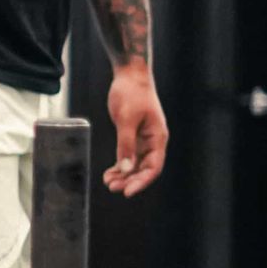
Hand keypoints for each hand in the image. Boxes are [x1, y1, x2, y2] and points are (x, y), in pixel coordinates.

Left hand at [104, 61, 167, 196]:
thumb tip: (126, 168)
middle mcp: (152, 141)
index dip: (141, 181)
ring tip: (108, 183)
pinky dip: (119, 166)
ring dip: (123, 175)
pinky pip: (128, 155)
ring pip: (135, 164)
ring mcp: (143, 139)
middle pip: (144, 168)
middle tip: (113, 188)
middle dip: (129, 180)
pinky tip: (109, 173)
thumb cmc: (132, 93)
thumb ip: (126, 144)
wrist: (130, 75)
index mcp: (157, 137)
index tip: (128, 192)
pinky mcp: (132, 135)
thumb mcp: (126, 119)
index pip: (153, 166)